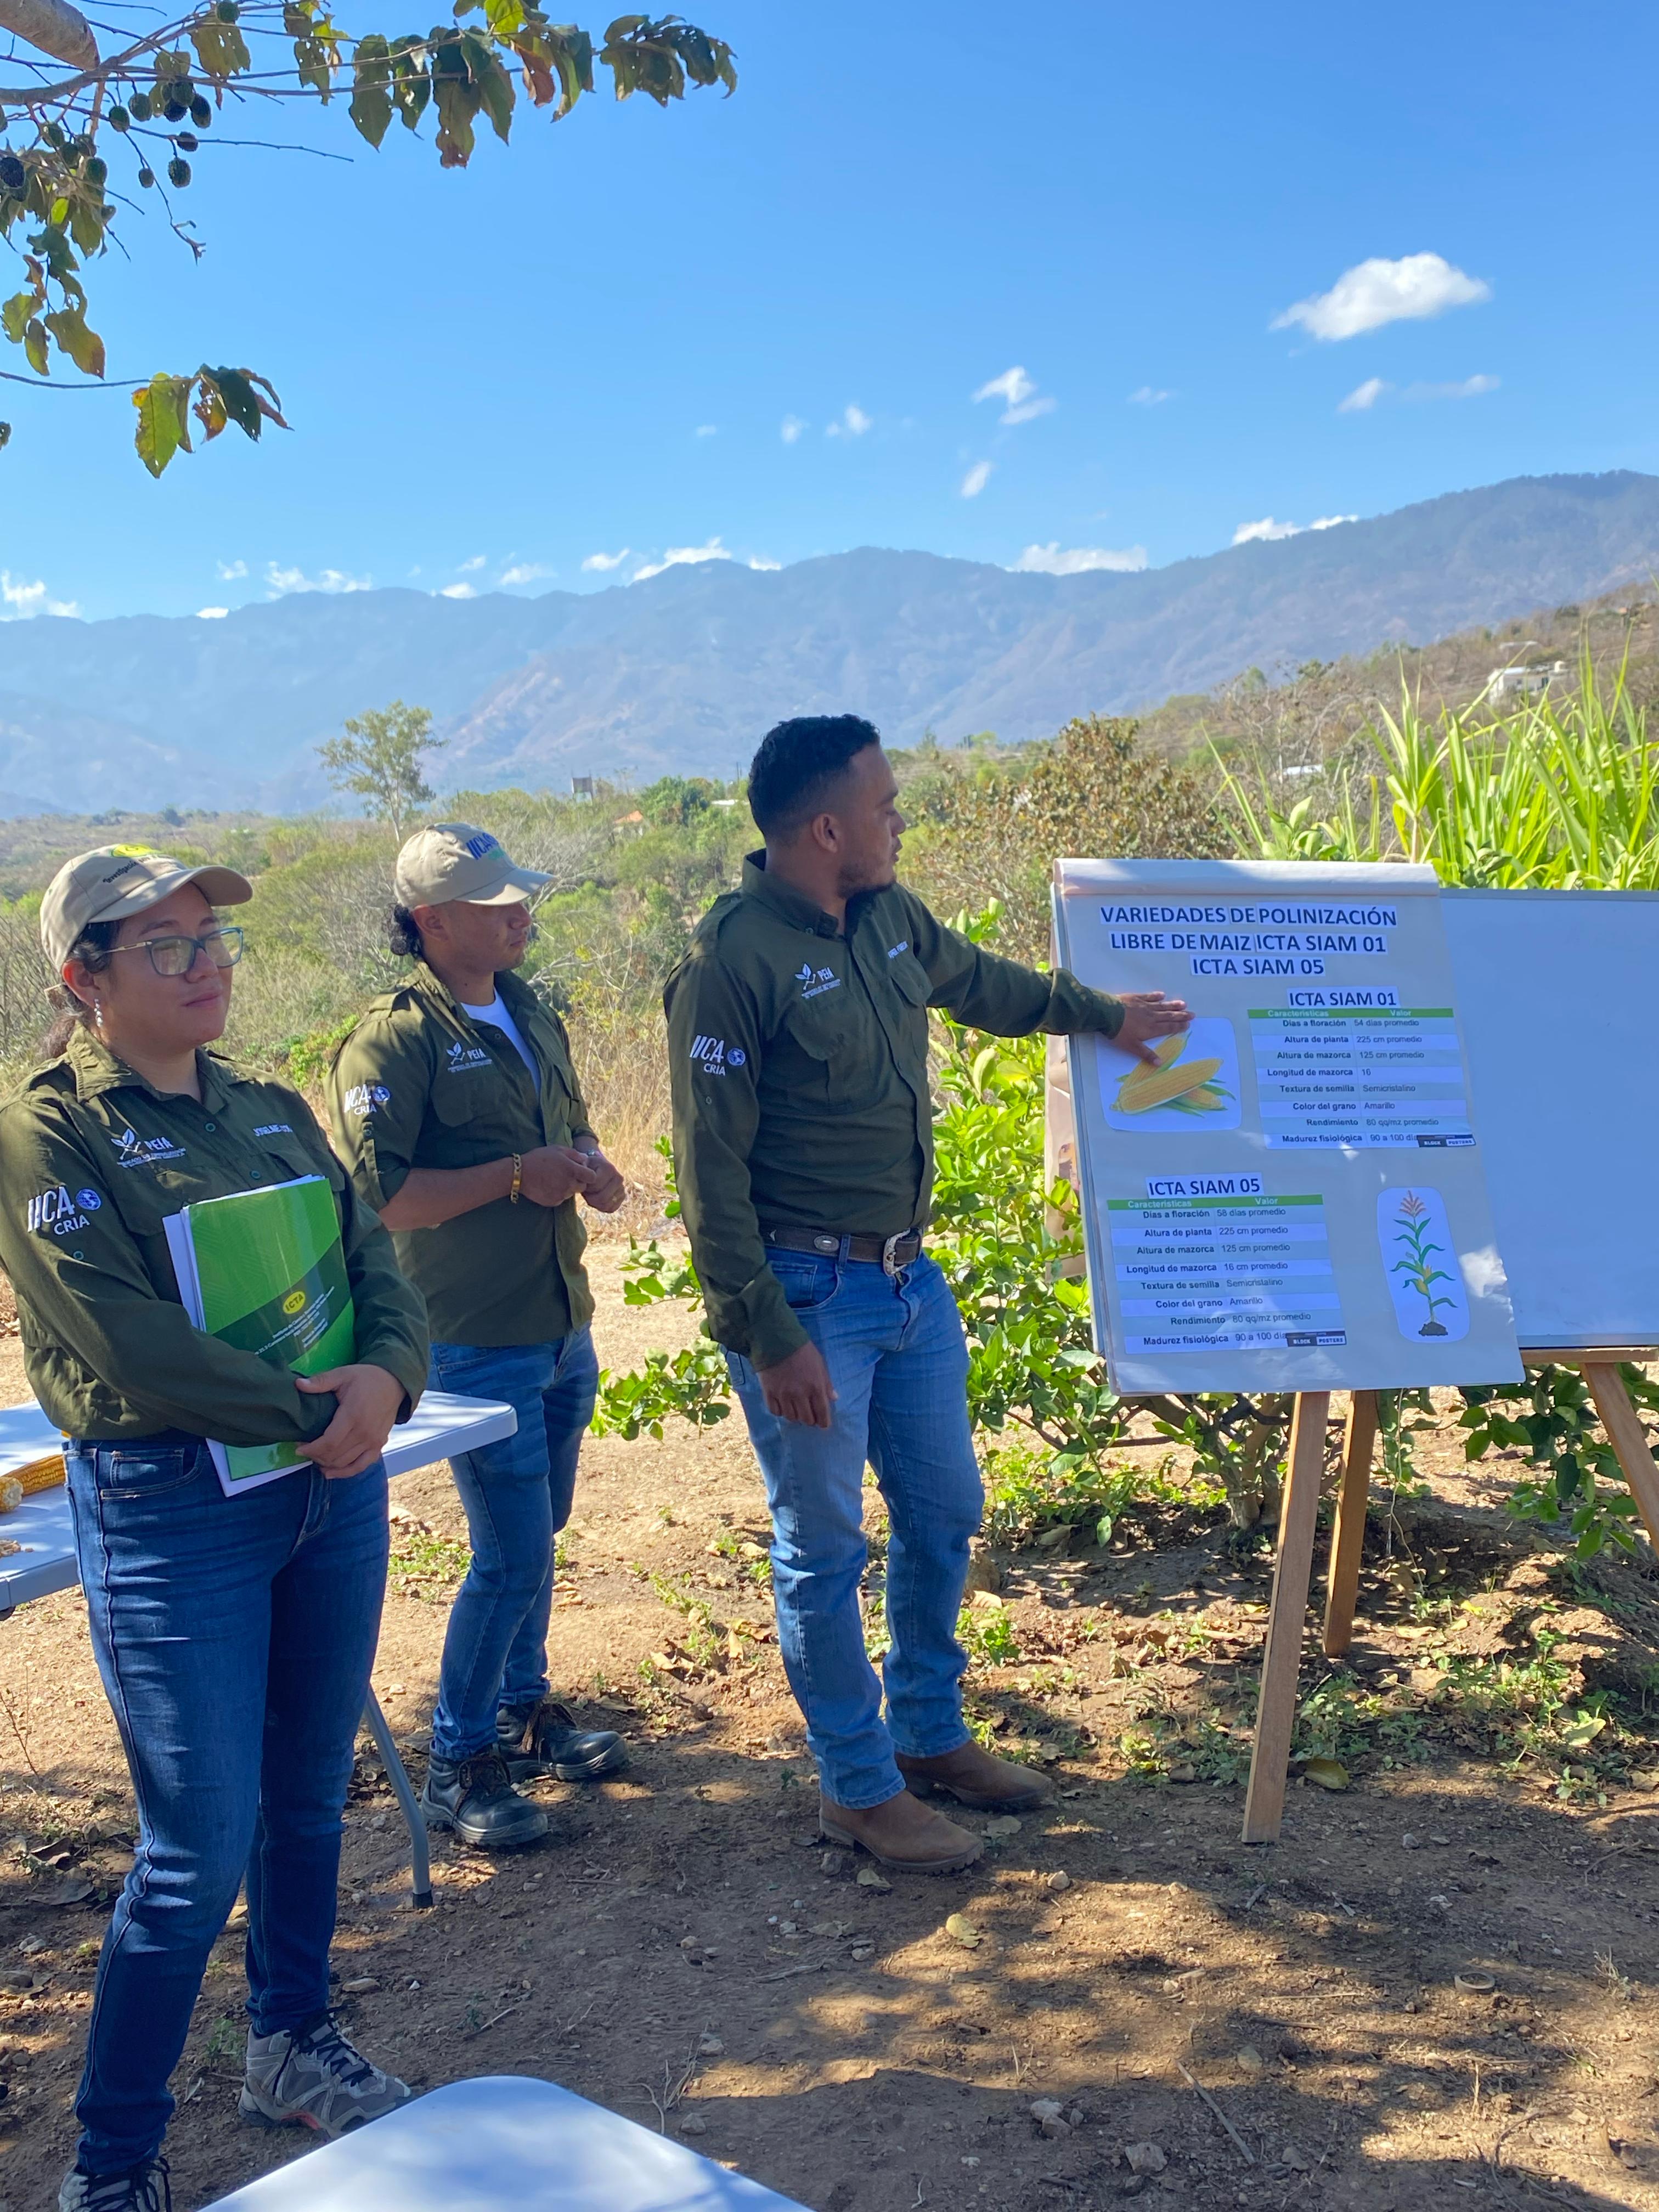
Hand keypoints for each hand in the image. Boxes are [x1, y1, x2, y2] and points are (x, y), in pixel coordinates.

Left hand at [295, 1363, 404, 1478]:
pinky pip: (361, 1465)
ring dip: (327, 1463)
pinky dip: (345, 1472)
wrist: (395, 1383)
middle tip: (305, 1449)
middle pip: (335, 1455)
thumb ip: (321, 1381)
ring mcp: (373, 1441)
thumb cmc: (367, 1378)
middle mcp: (365, 1432)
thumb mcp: (343, 1374)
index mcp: (354, 1415)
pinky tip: (331, 1472)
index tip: (299, 1448)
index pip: (329, 1442)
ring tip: (315, 1456)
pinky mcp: (379, 1445)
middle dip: (316, 1456)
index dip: (311, 1449)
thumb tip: (298, 1385)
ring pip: (345, 1463)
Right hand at [519, 1145, 597, 1207]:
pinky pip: (561, 1199)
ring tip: (554, 1179)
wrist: (520, 1173)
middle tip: (565, 1175)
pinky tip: (548, 1186)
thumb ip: (575, 1154)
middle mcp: (569, 1184)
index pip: (592, 1177)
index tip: (581, 1172)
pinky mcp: (554, 1202)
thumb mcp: (558, 1150)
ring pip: (571, 1193)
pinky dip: (558, 1194)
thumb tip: (586, 1160)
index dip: (588, 1174)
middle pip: (583, 1186)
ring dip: (567, 1188)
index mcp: (572, 1170)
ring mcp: (562, 1194)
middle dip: (578, 1181)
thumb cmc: (539, 1158)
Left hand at [577, 1148, 627, 1213]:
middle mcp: (619, 1178)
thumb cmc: (586, 1168)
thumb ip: (581, 1171)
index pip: (595, 1186)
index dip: (585, 1187)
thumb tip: (587, 1174)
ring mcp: (622, 1188)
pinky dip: (601, 1207)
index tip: (583, 1180)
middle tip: (585, 1190)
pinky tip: (596, 1198)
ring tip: (590, 1193)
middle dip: (590, 1197)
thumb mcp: (581, 1166)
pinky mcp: (622, 1197)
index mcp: (609, 1168)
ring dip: (595, 1203)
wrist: (595, 1169)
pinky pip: (611, 1209)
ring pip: (606, 1205)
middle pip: (602, 1198)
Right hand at [756, 1340, 835, 1428]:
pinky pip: (775, 1411)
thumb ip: (827, 1383)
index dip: (823, 1422)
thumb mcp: (820, 1364)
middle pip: (806, 1418)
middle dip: (810, 1419)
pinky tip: (783, 1406)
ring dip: (796, 1416)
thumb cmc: (802, 1351)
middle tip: (810, 1415)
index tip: (823, 1425)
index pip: (822, 1413)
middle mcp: (800, 1394)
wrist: (776, 1340)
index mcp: (815, 1387)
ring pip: (791, 1417)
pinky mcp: (769, 1393)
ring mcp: (783, 1395)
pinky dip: (780, 1411)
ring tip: (796, 1410)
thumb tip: (833, 1398)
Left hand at [1114, 990, 1192, 1065]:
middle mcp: (1151, 1016)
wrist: (1107, 1014)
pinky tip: (1162, 995)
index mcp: (1151, 1029)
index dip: (1178, 1026)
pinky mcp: (1136, 998)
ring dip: (1173, 1005)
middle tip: (1192, 1014)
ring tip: (1183, 1004)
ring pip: (1162, 1006)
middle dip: (1181, 1015)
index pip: (1168, 1027)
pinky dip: (1156, 996)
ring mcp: (1144, 1006)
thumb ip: (1146, 1054)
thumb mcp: (1132, 1047)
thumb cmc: (1119, 1033)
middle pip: (1168, 1016)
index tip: (1188, 1024)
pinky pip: (1149, 997)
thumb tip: (1160, 1063)